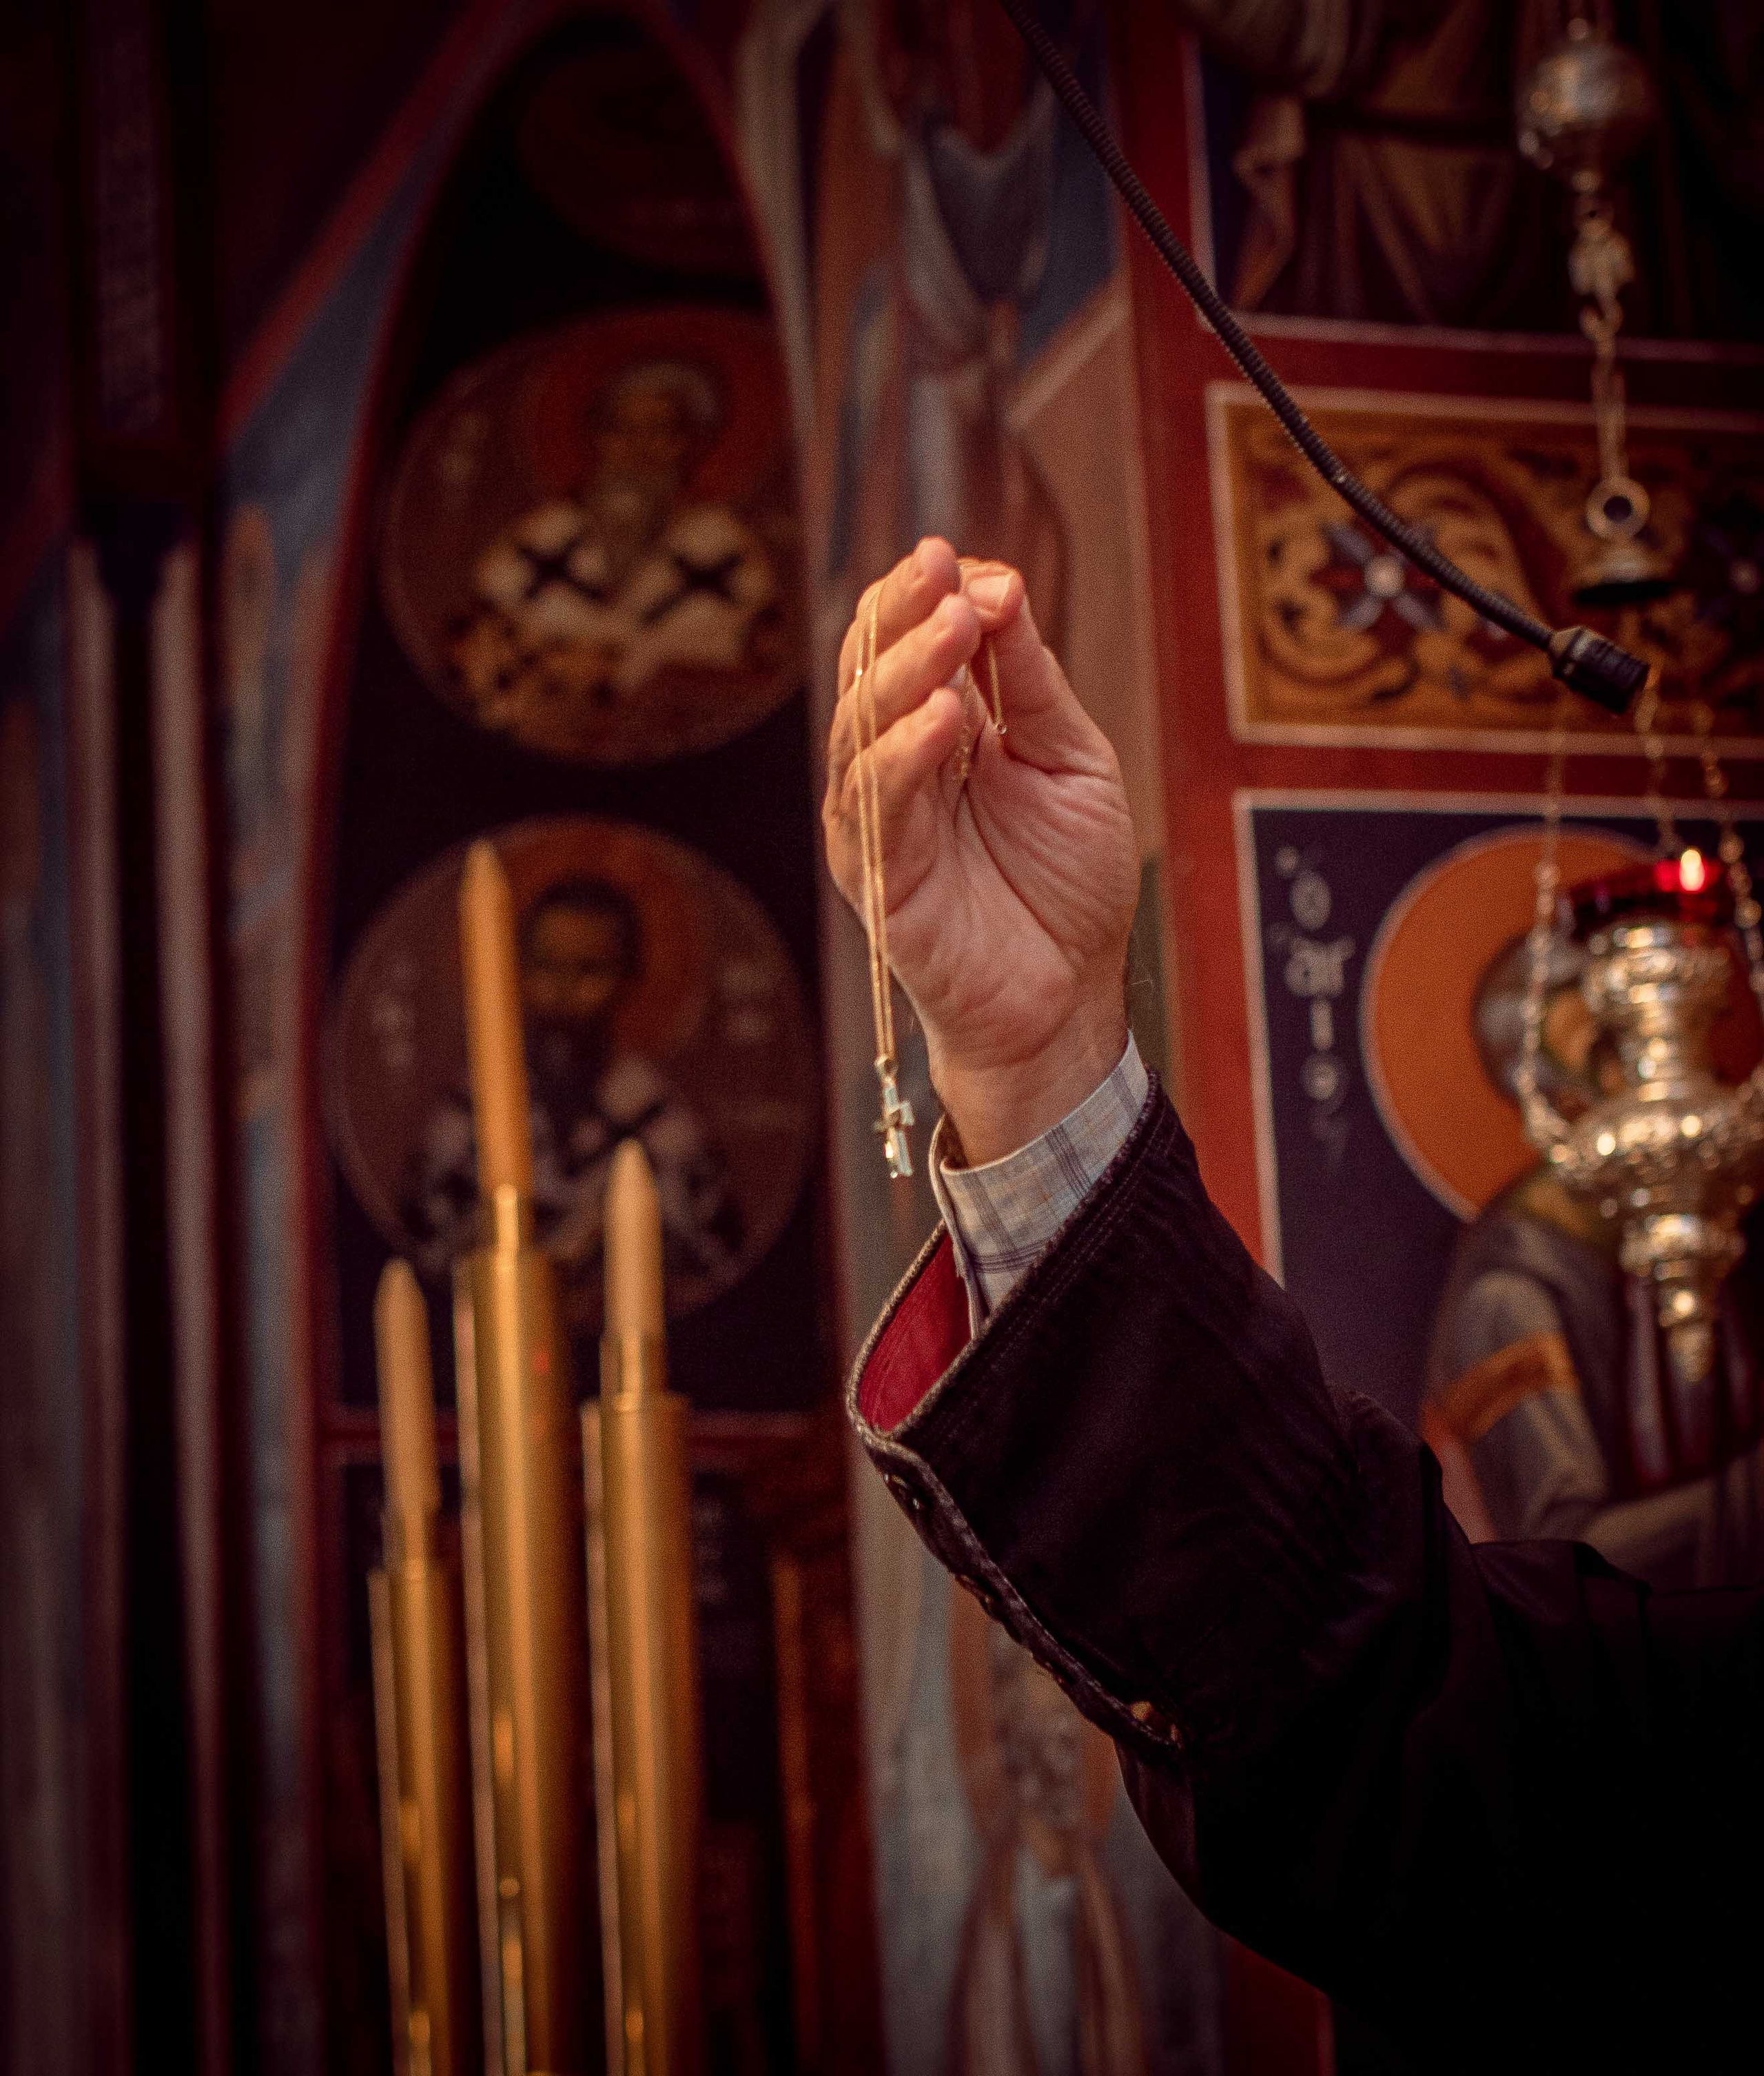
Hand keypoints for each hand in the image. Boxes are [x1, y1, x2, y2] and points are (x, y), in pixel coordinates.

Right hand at [823, 538, 1138, 1164]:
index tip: (970, 563)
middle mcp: (899, 763)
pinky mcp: (874, 872)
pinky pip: (878, 801)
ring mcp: (880, 816)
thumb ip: (1030, 682)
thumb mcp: (1071, 758)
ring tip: (955, 623)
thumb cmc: (1069, 885)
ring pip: (866, 723)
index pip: (913, 638)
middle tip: (943, 571)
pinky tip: (946, 717)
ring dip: (908, 668)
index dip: (935, 595)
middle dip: (905, 611)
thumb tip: (999, 585)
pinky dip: (907, 754)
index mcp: (942, 727)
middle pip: (876, 667)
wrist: (1067, 999)